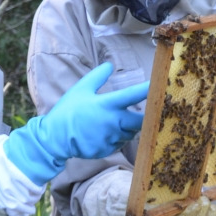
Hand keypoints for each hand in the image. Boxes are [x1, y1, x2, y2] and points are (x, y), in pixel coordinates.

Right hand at [5, 62, 150, 183]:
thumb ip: (97, 77)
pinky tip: (103, 134)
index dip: (149, 89)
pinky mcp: (108, 150)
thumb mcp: (80, 89)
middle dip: (146, 117)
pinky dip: (116, 138)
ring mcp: (111, 138)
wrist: (55, 138)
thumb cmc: (67, 111)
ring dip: (128, 127)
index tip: (161, 85)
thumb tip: (109, 65)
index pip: (134, 95)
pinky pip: (119, 143)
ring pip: (130, 133)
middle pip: (141, 121)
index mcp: (107, 105)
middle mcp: (113, 123)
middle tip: (145, 112)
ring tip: (113, 122)